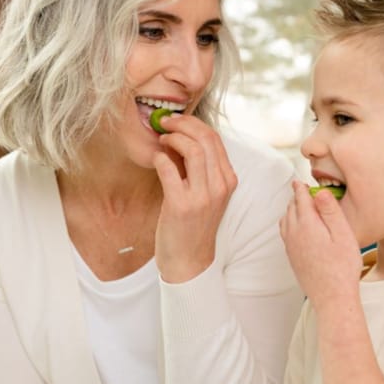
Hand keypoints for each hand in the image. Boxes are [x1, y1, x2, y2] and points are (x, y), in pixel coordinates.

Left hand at [151, 114, 237, 281]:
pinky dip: (160, 158)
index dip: (194, 124)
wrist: (189, 262)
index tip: (177, 122)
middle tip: (165, 123)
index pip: (216, 139)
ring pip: (193, 150)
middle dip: (183, 124)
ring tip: (162, 139)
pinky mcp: (181, 205)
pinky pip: (169, 169)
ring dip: (173, 138)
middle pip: (206, 139)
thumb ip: (197, 167)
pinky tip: (156, 159)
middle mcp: (219, 186)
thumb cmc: (193, 225)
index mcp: (227, 181)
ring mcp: (202, 196)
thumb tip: (178, 137)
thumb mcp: (205, 194)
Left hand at [280, 181, 361, 308]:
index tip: (299, 181)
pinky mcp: (292, 257)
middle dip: (296, 198)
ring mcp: (291, 247)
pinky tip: (298, 227)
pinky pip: (285, 233)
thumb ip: (330, 211)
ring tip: (300, 207)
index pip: (300, 199)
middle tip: (303, 191)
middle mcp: (294, 234)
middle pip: (291, 208)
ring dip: (291, 211)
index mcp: (307, 225)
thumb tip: (319, 191)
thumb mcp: (343, 234)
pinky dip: (289, 223)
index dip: (300, 188)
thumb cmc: (342, 267)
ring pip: (285, 221)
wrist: (332, 297)